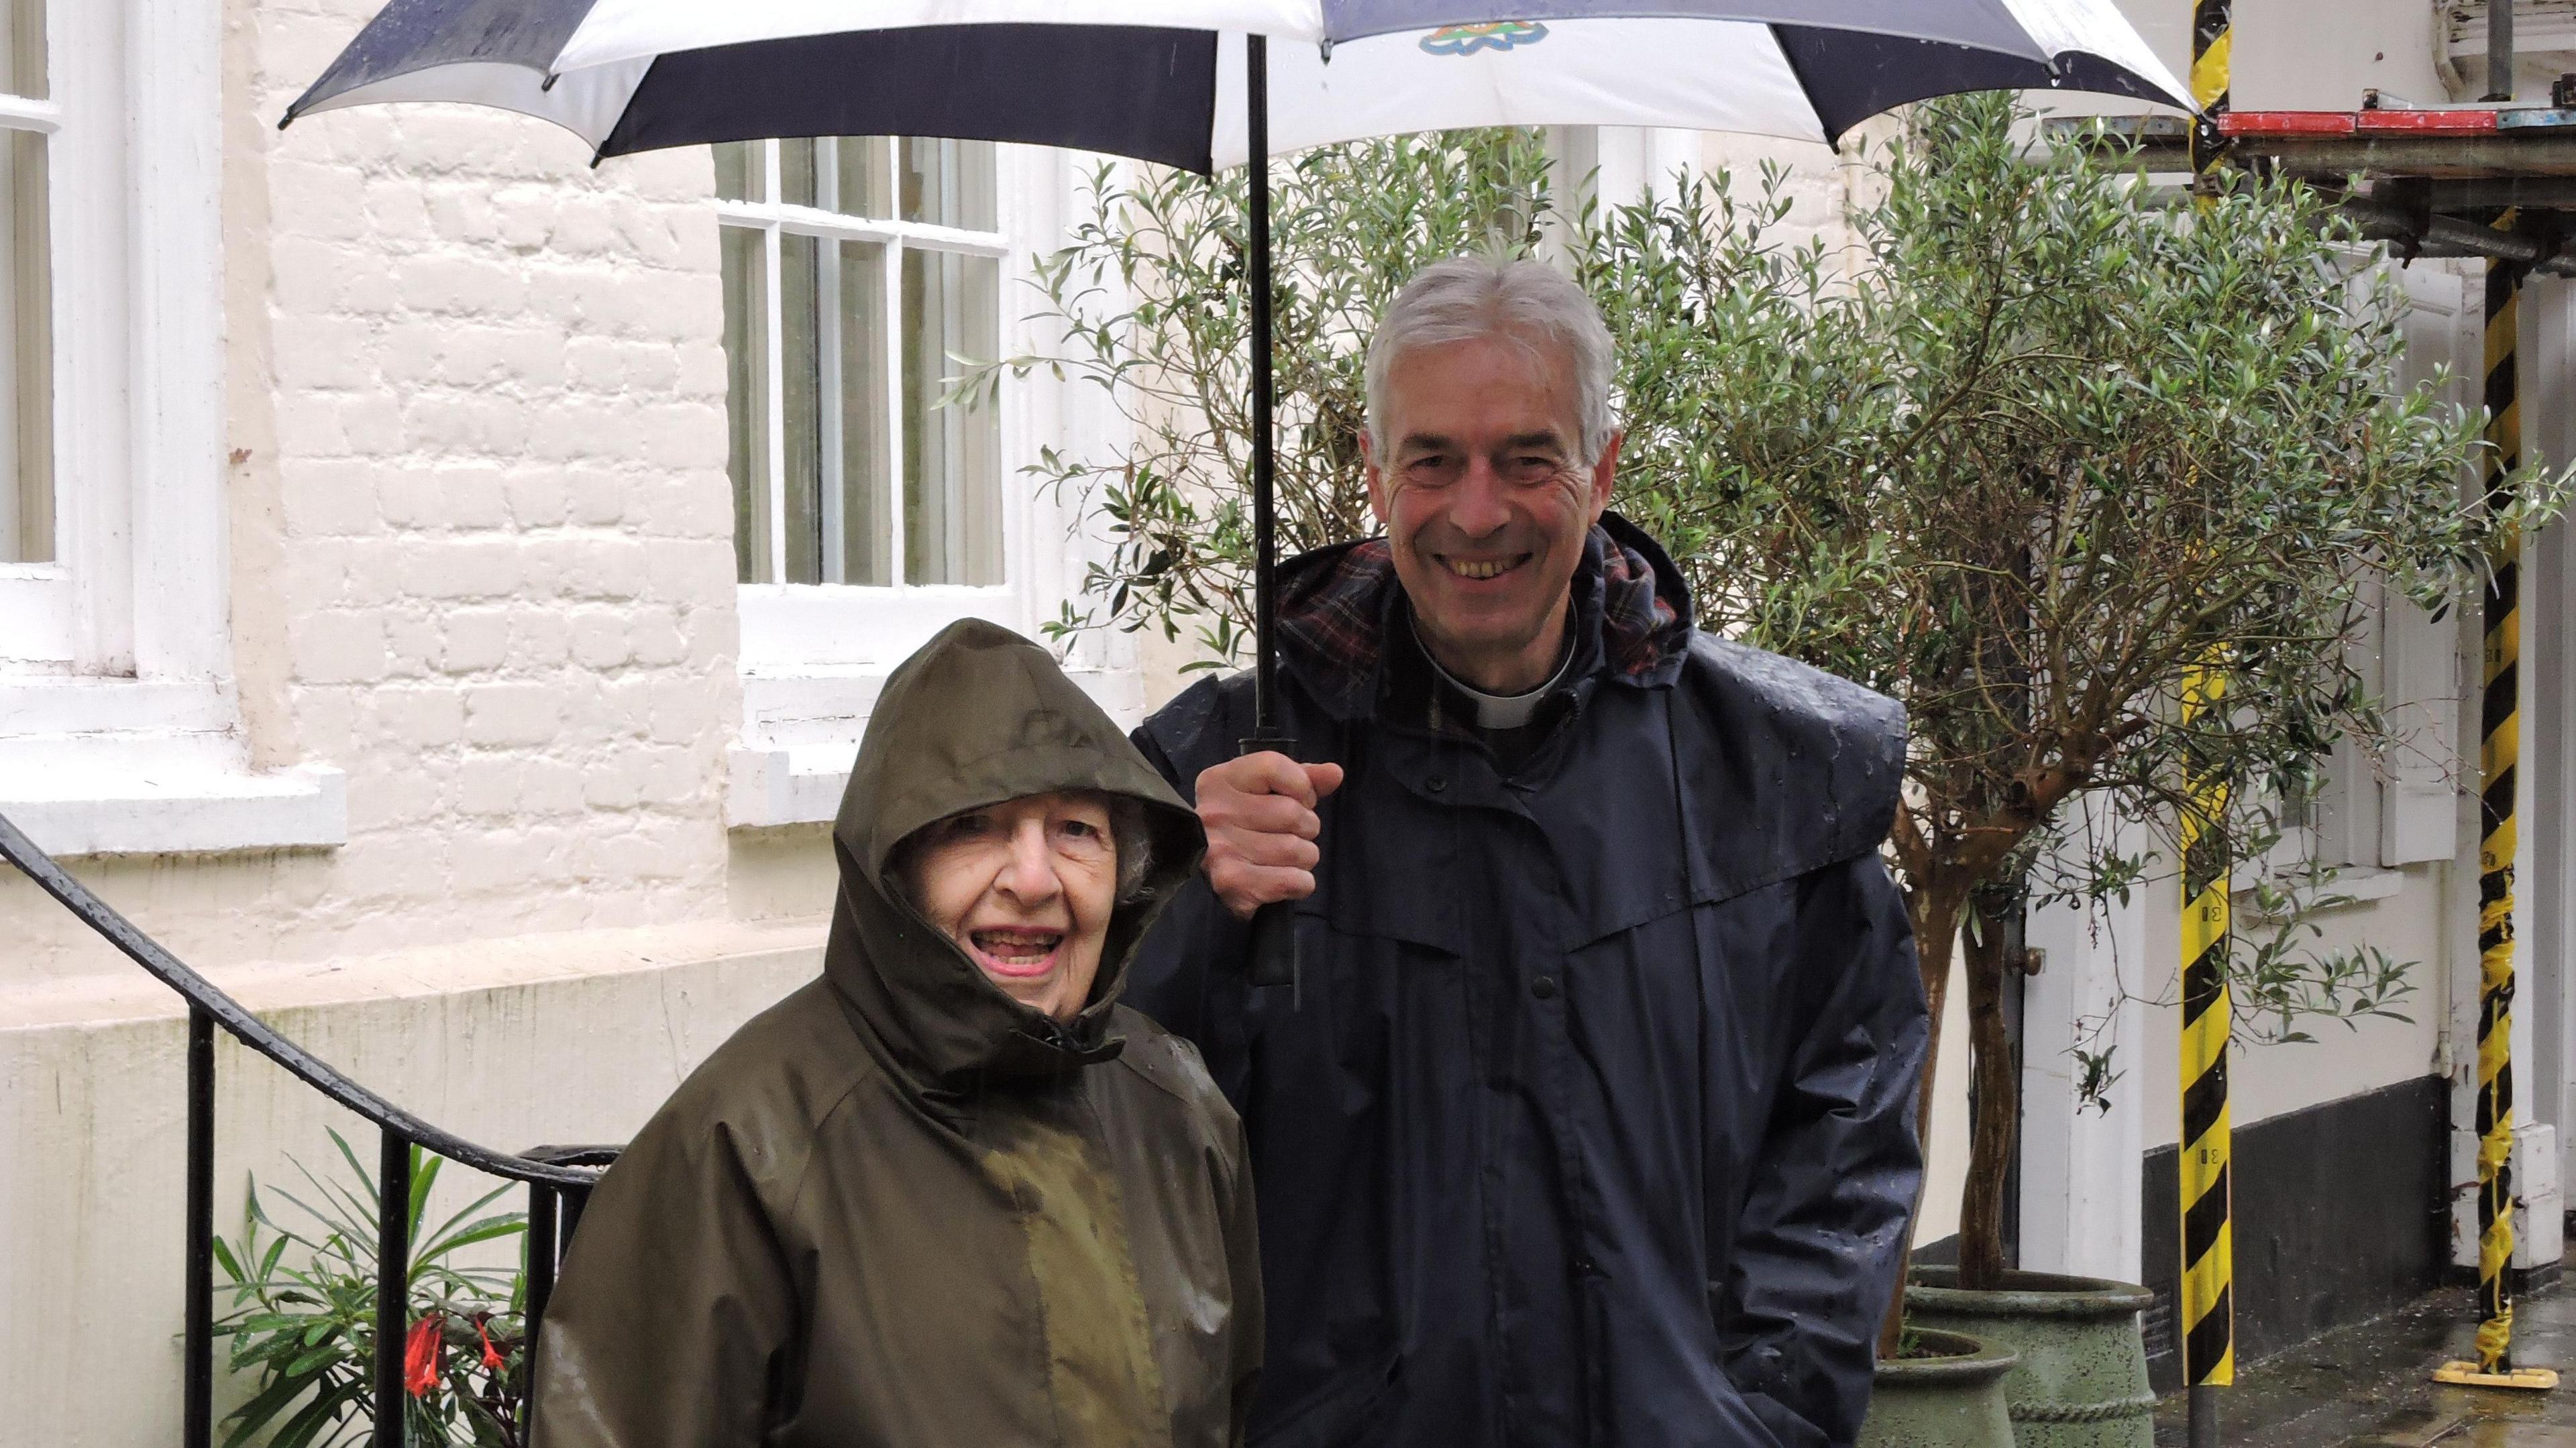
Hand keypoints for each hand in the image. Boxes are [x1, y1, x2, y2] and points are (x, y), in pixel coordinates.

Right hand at [1195, 752, 1345, 920]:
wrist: (1209, 864)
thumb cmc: (1245, 824)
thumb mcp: (1268, 790)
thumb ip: (1303, 777)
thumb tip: (1335, 773)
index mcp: (1220, 781)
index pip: (1273, 767)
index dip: (1301, 785)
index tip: (1298, 800)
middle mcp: (1215, 813)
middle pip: (1291, 813)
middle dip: (1306, 826)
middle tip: (1290, 833)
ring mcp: (1221, 850)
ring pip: (1298, 850)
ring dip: (1304, 856)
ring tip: (1286, 858)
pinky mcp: (1232, 884)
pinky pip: (1295, 881)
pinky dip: (1301, 883)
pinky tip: (1285, 879)